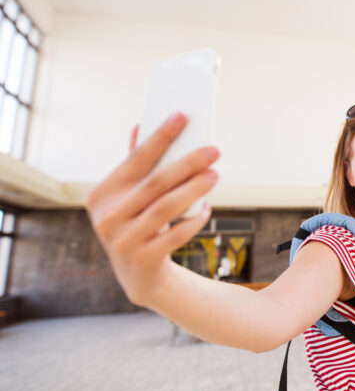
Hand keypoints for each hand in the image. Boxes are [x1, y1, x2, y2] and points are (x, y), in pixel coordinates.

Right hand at [85, 112, 219, 305]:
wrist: (139, 275)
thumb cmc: (138, 224)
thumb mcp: (130, 198)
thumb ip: (135, 166)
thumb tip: (140, 126)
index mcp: (101, 195)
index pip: (135, 159)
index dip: (160, 136)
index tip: (183, 116)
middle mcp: (107, 217)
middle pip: (155, 183)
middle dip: (188, 163)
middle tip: (214, 150)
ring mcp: (122, 240)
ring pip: (165, 208)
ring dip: (194, 189)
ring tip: (216, 174)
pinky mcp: (142, 259)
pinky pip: (175, 235)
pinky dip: (194, 220)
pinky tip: (208, 208)